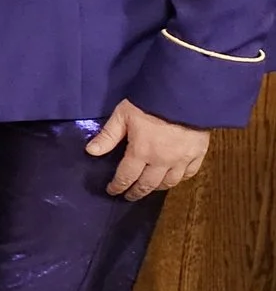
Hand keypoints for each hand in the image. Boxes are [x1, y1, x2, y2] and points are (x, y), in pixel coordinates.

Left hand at [87, 98, 210, 200]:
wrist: (185, 94)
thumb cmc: (150, 102)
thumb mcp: (123, 115)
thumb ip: (108, 135)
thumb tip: (91, 152)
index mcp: (141, 152)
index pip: (126, 176)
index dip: (118, 186)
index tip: (112, 191)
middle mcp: (162, 161)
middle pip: (148, 185)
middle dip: (136, 192)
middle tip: (129, 195)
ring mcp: (182, 159)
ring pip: (169, 182)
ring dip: (157, 188)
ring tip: (149, 188)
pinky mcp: (199, 153)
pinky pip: (189, 173)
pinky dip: (180, 179)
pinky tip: (174, 178)